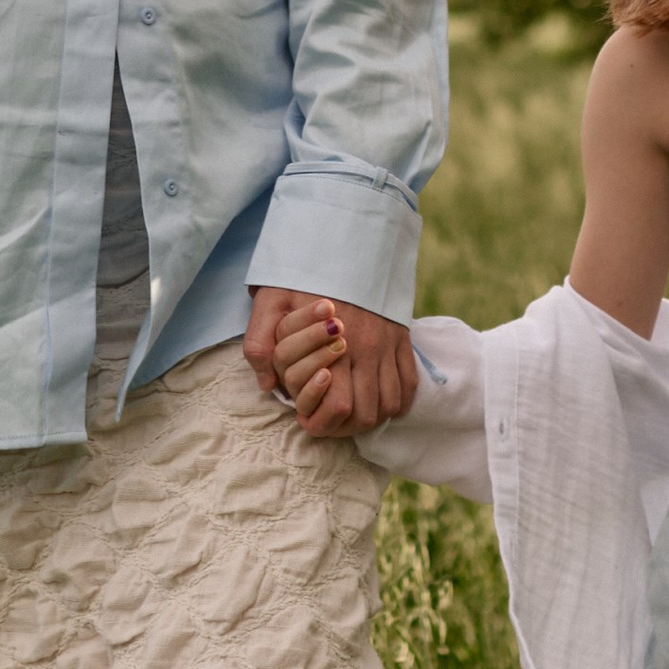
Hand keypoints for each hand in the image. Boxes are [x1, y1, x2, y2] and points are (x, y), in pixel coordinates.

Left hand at [244, 287, 416, 438]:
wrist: (345, 241)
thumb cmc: (302, 275)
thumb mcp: (271, 302)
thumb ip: (260, 342)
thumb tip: (267, 385)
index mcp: (333, 346)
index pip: (338, 406)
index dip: (322, 423)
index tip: (307, 419)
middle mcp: (366, 350)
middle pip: (366, 413)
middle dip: (345, 427)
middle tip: (328, 421)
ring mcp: (387, 345)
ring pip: (389, 404)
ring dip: (371, 417)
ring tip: (350, 414)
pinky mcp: (402, 338)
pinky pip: (409, 384)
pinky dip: (397, 402)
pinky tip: (379, 401)